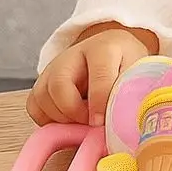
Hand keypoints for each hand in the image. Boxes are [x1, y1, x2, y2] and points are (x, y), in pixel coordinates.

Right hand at [26, 26, 153, 127]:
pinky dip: (49, 120)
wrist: (112, 49)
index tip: (101, 122)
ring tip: (85, 120)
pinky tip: (70, 119)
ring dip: (63, 118)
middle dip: (74, 112)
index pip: (99, 74)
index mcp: (103, 47)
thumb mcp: (137, 71)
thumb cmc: (125, 63)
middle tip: (91, 123)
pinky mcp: (41, 83)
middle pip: (59, 85)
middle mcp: (71, 54)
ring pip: (43, 98)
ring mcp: (52, 67)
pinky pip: (34, 107)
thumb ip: (129, 91)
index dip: (99, 102)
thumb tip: (121, 121)